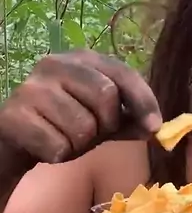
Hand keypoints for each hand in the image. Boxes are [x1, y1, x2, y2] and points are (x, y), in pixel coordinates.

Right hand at [0, 50, 162, 164]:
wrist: (15, 137)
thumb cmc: (63, 124)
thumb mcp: (100, 120)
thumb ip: (128, 121)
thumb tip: (155, 127)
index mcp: (81, 58)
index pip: (122, 72)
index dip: (143, 100)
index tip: (155, 127)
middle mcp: (55, 64)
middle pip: (106, 97)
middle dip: (106, 125)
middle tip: (92, 133)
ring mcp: (32, 87)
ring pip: (82, 127)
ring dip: (79, 144)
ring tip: (65, 138)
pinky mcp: (15, 115)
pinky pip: (58, 146)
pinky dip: (59, 154)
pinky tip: (47, 146)